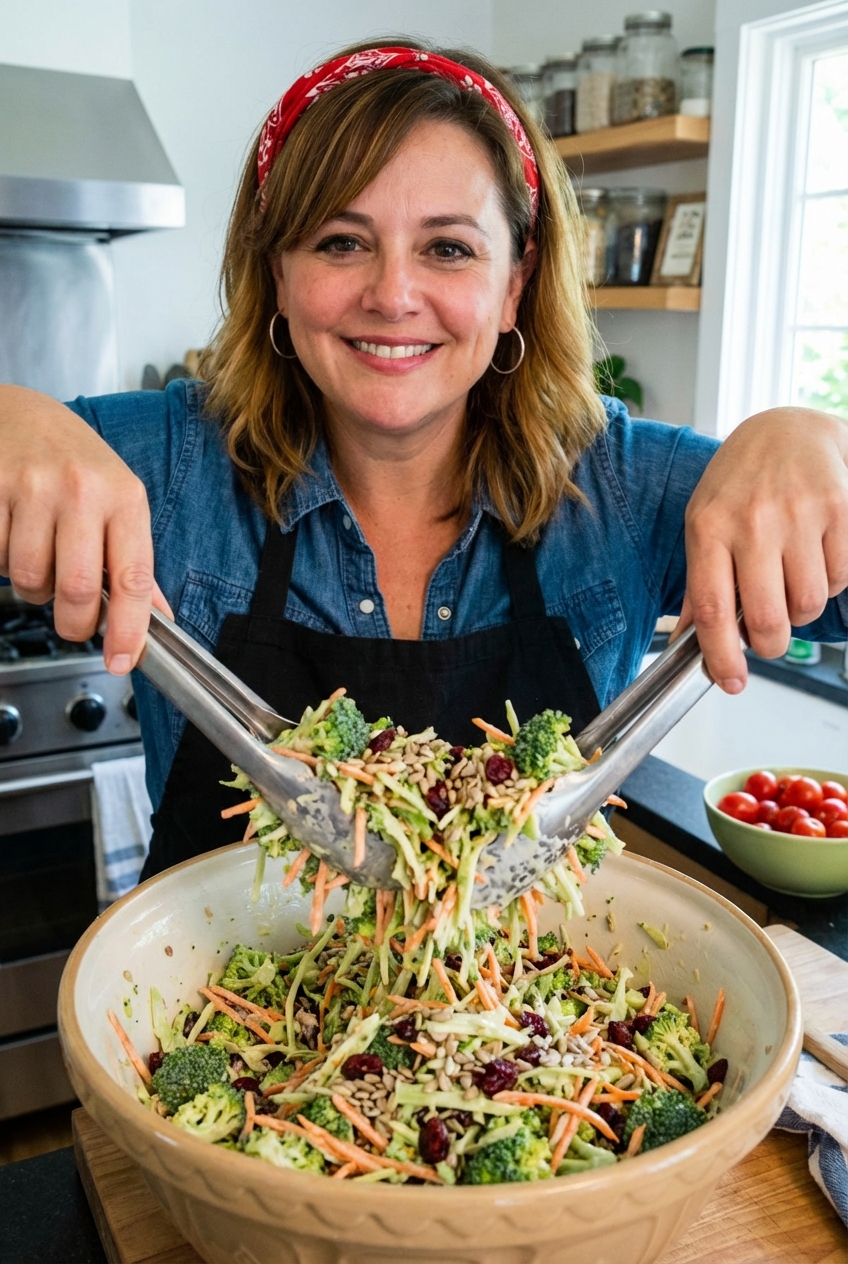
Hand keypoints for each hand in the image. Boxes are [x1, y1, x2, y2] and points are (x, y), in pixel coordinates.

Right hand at [0, 386, 171, 673]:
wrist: (19, 413)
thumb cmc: (74, 462)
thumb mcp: (118, 500)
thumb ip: (134, 561)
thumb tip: (158, 618)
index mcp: (124, 497)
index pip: (132, 577)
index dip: (127, 629)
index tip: (121, 660)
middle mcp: (81, 490)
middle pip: (76, 589)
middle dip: (73, 622)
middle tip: (73, 621)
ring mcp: (32, 488)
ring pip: (28, 578)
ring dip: (33, 588)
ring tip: (40, 559)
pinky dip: (2, 562)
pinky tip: (14, 536)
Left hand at [677, 407, 847, 691]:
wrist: (788, 428)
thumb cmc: (740, 482)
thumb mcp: (704, 523)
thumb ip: (700, 583)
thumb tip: (689, 640)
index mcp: (708, 528)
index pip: (712, 609)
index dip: (722, 656)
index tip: (730, 681)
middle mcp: (751, 521)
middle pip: (767, 619)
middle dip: (771, 644)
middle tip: (769, 638)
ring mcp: (799, 514)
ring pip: (809, 605)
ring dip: (802, 610)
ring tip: (791, 581)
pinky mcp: (839, 508)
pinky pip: (841, 578)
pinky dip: (832, 582)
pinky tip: (816, 558)